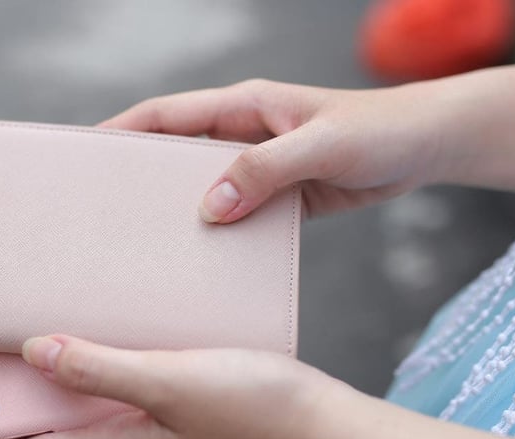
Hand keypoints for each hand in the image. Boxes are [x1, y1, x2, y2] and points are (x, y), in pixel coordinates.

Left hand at [0, 336, 514, 438]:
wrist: (327, 428)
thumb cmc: (262, 416)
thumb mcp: (173, 385)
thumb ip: (101, 369)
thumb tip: (33, 351)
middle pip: (44, 423)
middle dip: (8, 387)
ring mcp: (148, 427)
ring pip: (80, 402)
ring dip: (53, 368)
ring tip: (35, 317)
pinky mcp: (172, 405)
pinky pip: (119, 384)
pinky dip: (100, 358)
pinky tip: (108, 320)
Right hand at [99, 79, 443, 221]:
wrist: (425, 146)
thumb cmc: (378, 130)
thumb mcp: (321, 145)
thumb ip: (265, 170)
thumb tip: (211, 207)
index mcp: (244, 106)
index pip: (168, 114)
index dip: (124, 131)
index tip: (89, 154)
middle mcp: (243, 133)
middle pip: (176, 153)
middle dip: (141, 177)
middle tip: (108, 210)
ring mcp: (259, 165)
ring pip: (204, 187)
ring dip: (181, 210)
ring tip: (150, 242)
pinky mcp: (279, 195)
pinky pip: (238, 212)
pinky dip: (220, 231)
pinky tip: (207, 257)